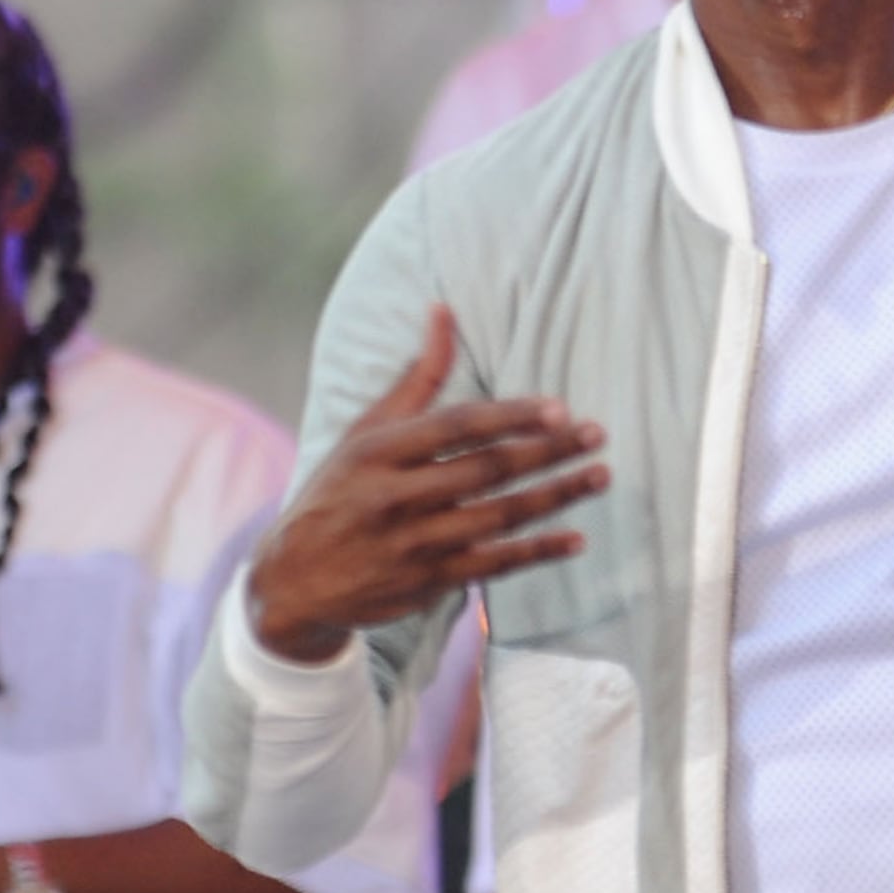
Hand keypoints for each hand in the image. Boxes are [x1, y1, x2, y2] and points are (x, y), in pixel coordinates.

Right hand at [245, 308, 605, 663]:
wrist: (295, 581)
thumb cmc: (338, 491)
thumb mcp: (364, 432)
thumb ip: (417, 378)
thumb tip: (444, 309)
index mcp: (379, 453)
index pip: (457, 427)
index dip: (512, 417)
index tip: (559, 408)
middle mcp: (396, 498)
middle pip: (487, 470)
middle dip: (549, 452)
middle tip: (596, 436)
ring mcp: (414, 545)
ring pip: (500, 517)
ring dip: (556, 496)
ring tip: (599, 476)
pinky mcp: (429, 583)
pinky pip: (495, 564)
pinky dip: (538, 552)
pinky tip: (576, 538)